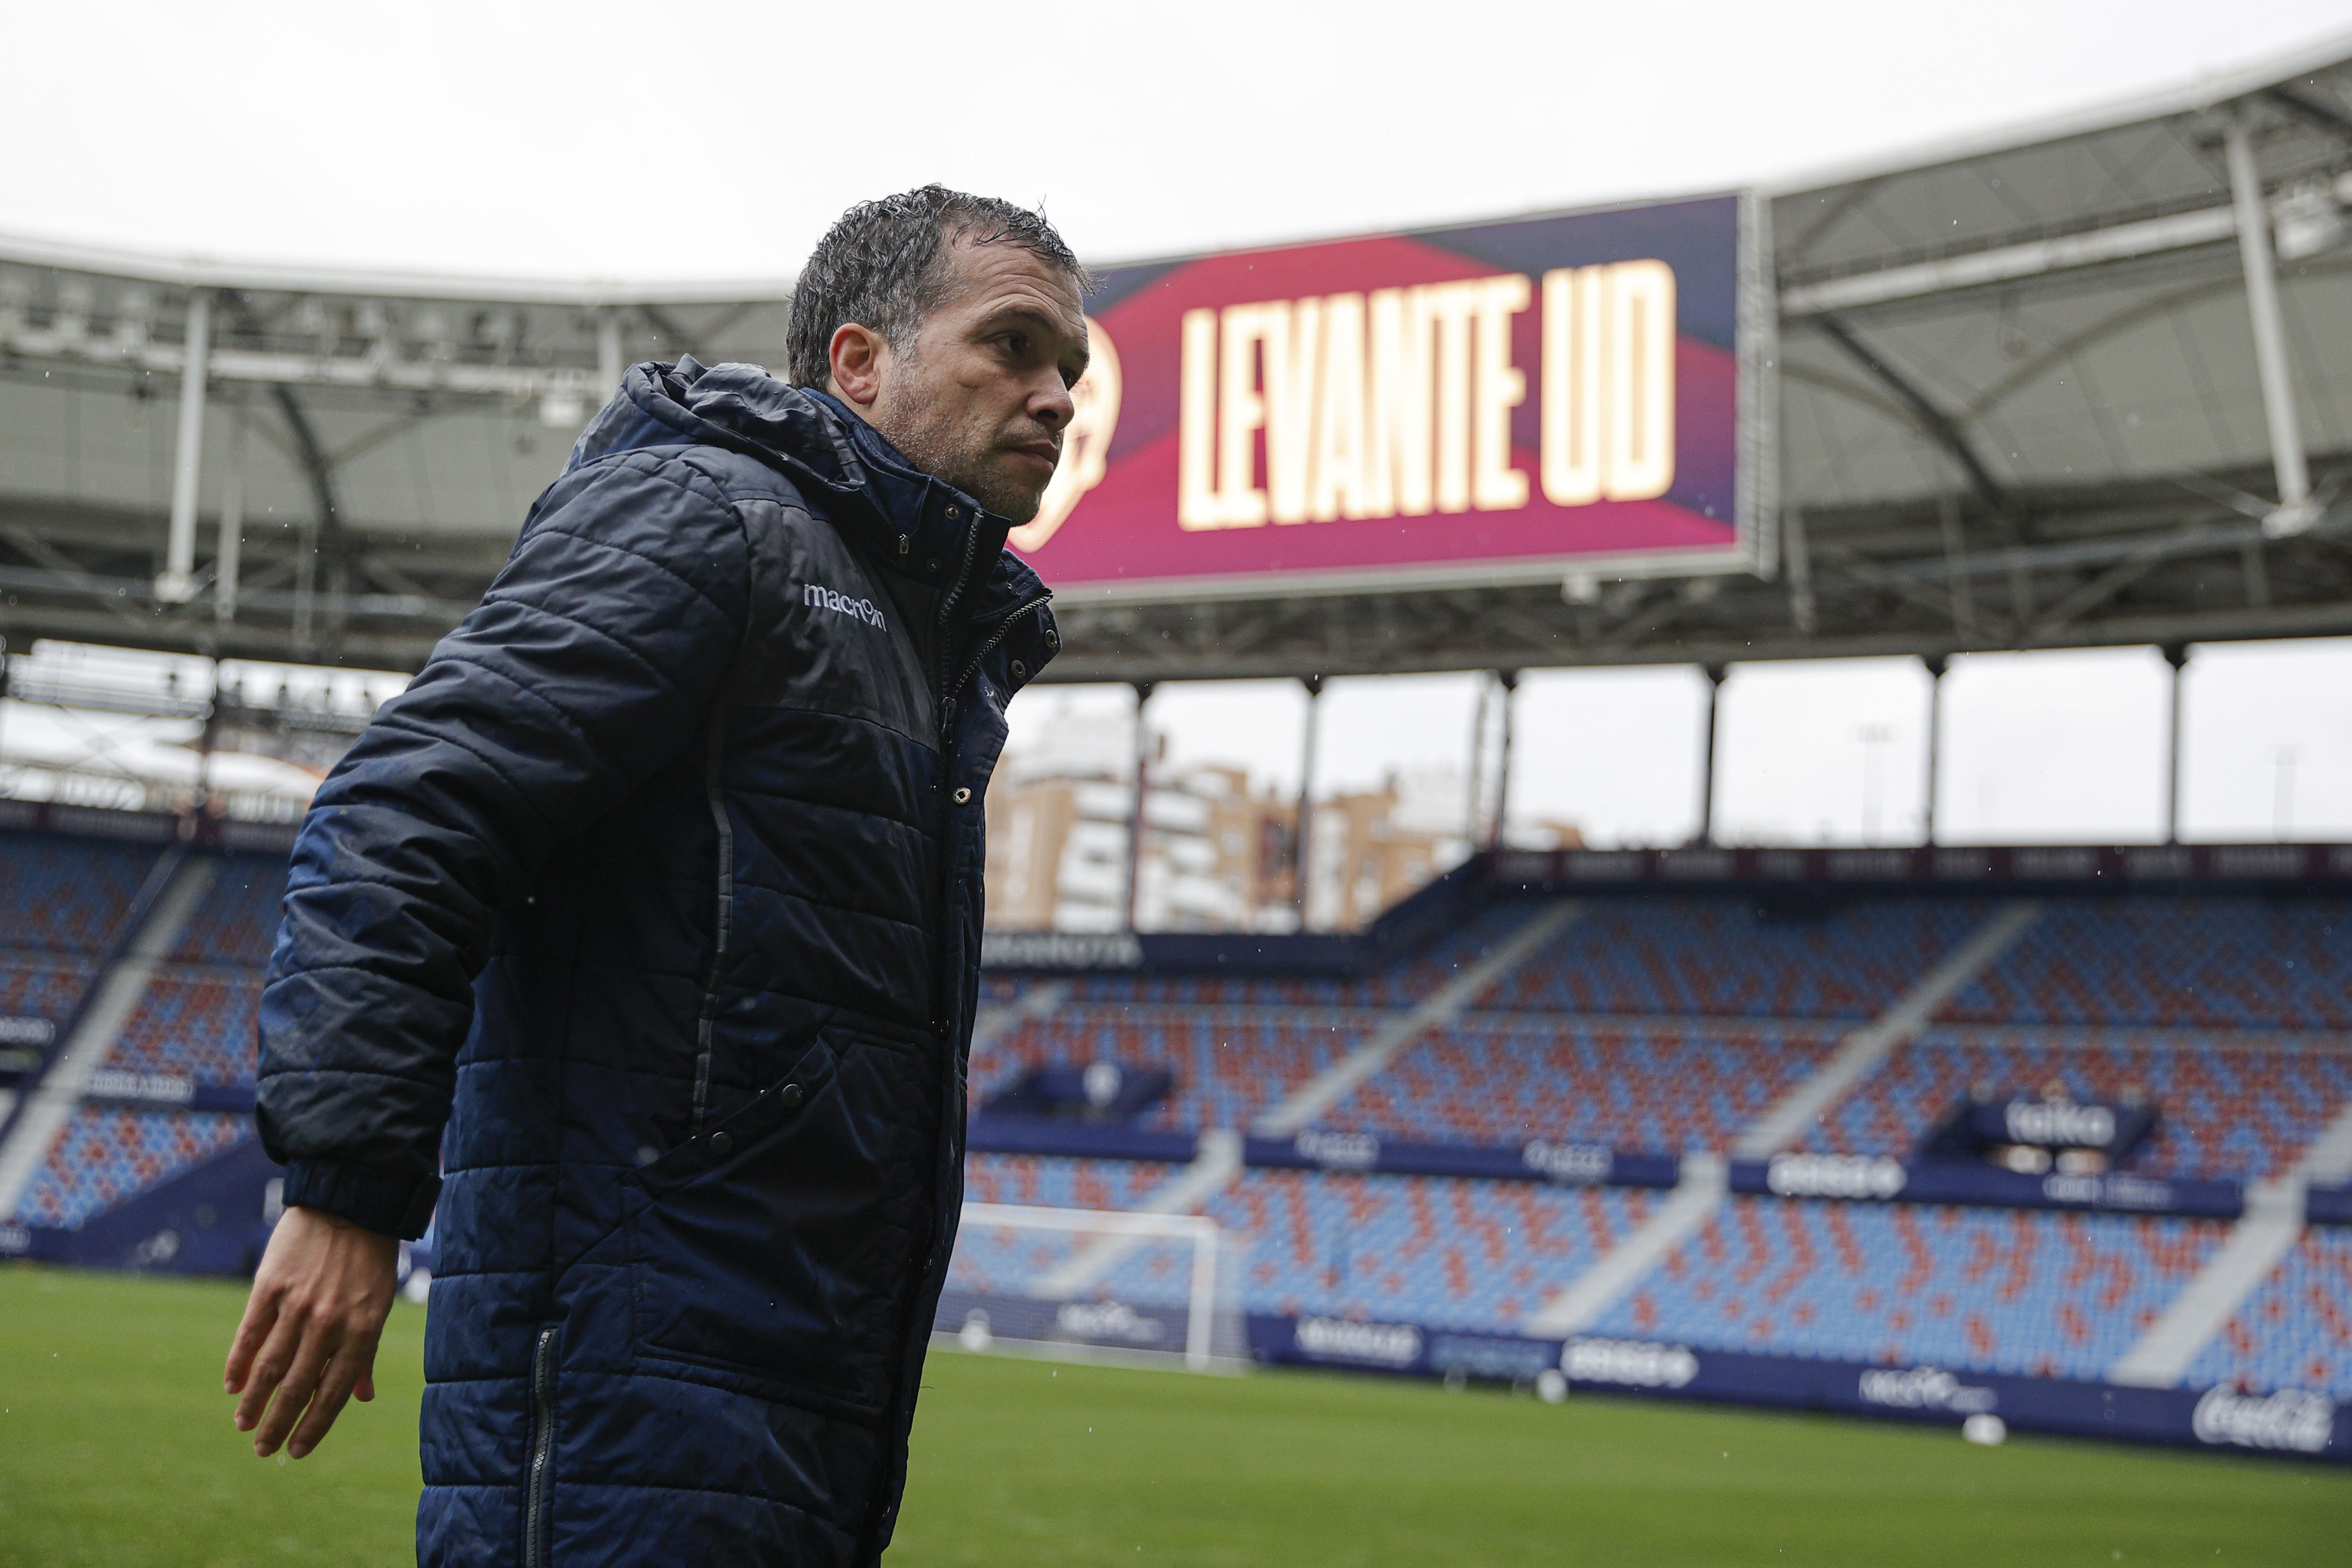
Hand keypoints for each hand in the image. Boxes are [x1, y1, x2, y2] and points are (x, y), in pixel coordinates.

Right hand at [224, 1205, 398, 1458]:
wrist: (351, 1201)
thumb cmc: (371, 1257)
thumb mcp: (380, 1304)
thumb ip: (367, 1353)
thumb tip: (362, 1398)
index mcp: (363, 1329)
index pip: (335, 1393)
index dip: (314, 1426)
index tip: (297, 1451)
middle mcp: (330, 1322)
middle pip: (297, 1387)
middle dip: (278, 1424)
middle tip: (262, 1449)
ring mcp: (298, 1305)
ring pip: (269, 1368)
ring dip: (254, 1403)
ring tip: (242, 1425)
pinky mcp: (271, 1286)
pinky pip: (249, 1335)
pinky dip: (238, 1364)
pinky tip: (232, 1387)